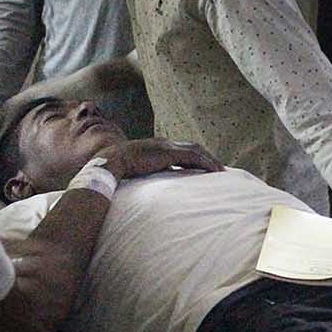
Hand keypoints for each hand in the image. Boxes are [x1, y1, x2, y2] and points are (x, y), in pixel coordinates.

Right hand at [96, 138, 223, 180]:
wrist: (110, 162)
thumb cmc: (119, 169)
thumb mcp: (138, 170)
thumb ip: (149, 174)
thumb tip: (154, 188)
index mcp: (158, 147)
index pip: (182, 150)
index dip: (195, 158)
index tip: (204, 168)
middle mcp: (164, 143)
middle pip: (193, 147)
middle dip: (207, 158)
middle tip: (218, 170)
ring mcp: (166, 146)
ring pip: (196, 150)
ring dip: (210, 160)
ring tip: (221, 172)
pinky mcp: (168, 153)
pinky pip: (193, 156)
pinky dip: (206, 163)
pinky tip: (214, 171)